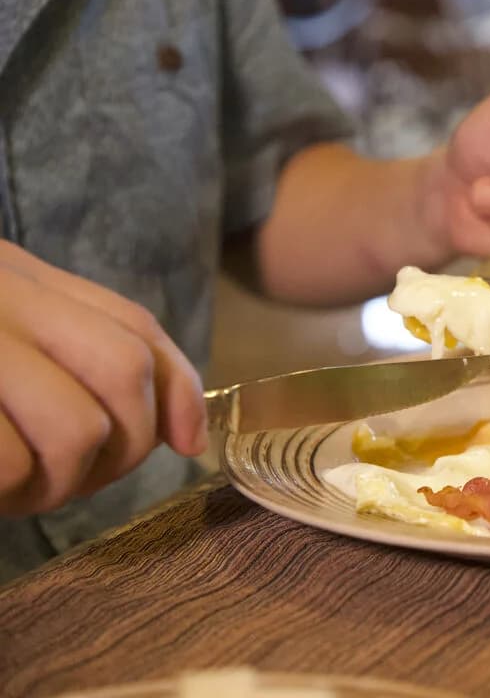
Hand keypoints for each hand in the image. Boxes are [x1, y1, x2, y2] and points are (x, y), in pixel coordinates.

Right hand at [0, 243, 205, 515]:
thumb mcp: (6, 340)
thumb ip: (84, 358)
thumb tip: (190, 436)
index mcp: (17, 277)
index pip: (133, 325)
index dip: (178, 390)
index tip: (189, 443)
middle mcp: (2, 295)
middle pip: (123, 368)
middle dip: (127, 445)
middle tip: (82, 480)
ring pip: (78, 429)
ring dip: (62, 483)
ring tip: (23, 489)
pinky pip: (11, 463)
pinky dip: (11, 492)